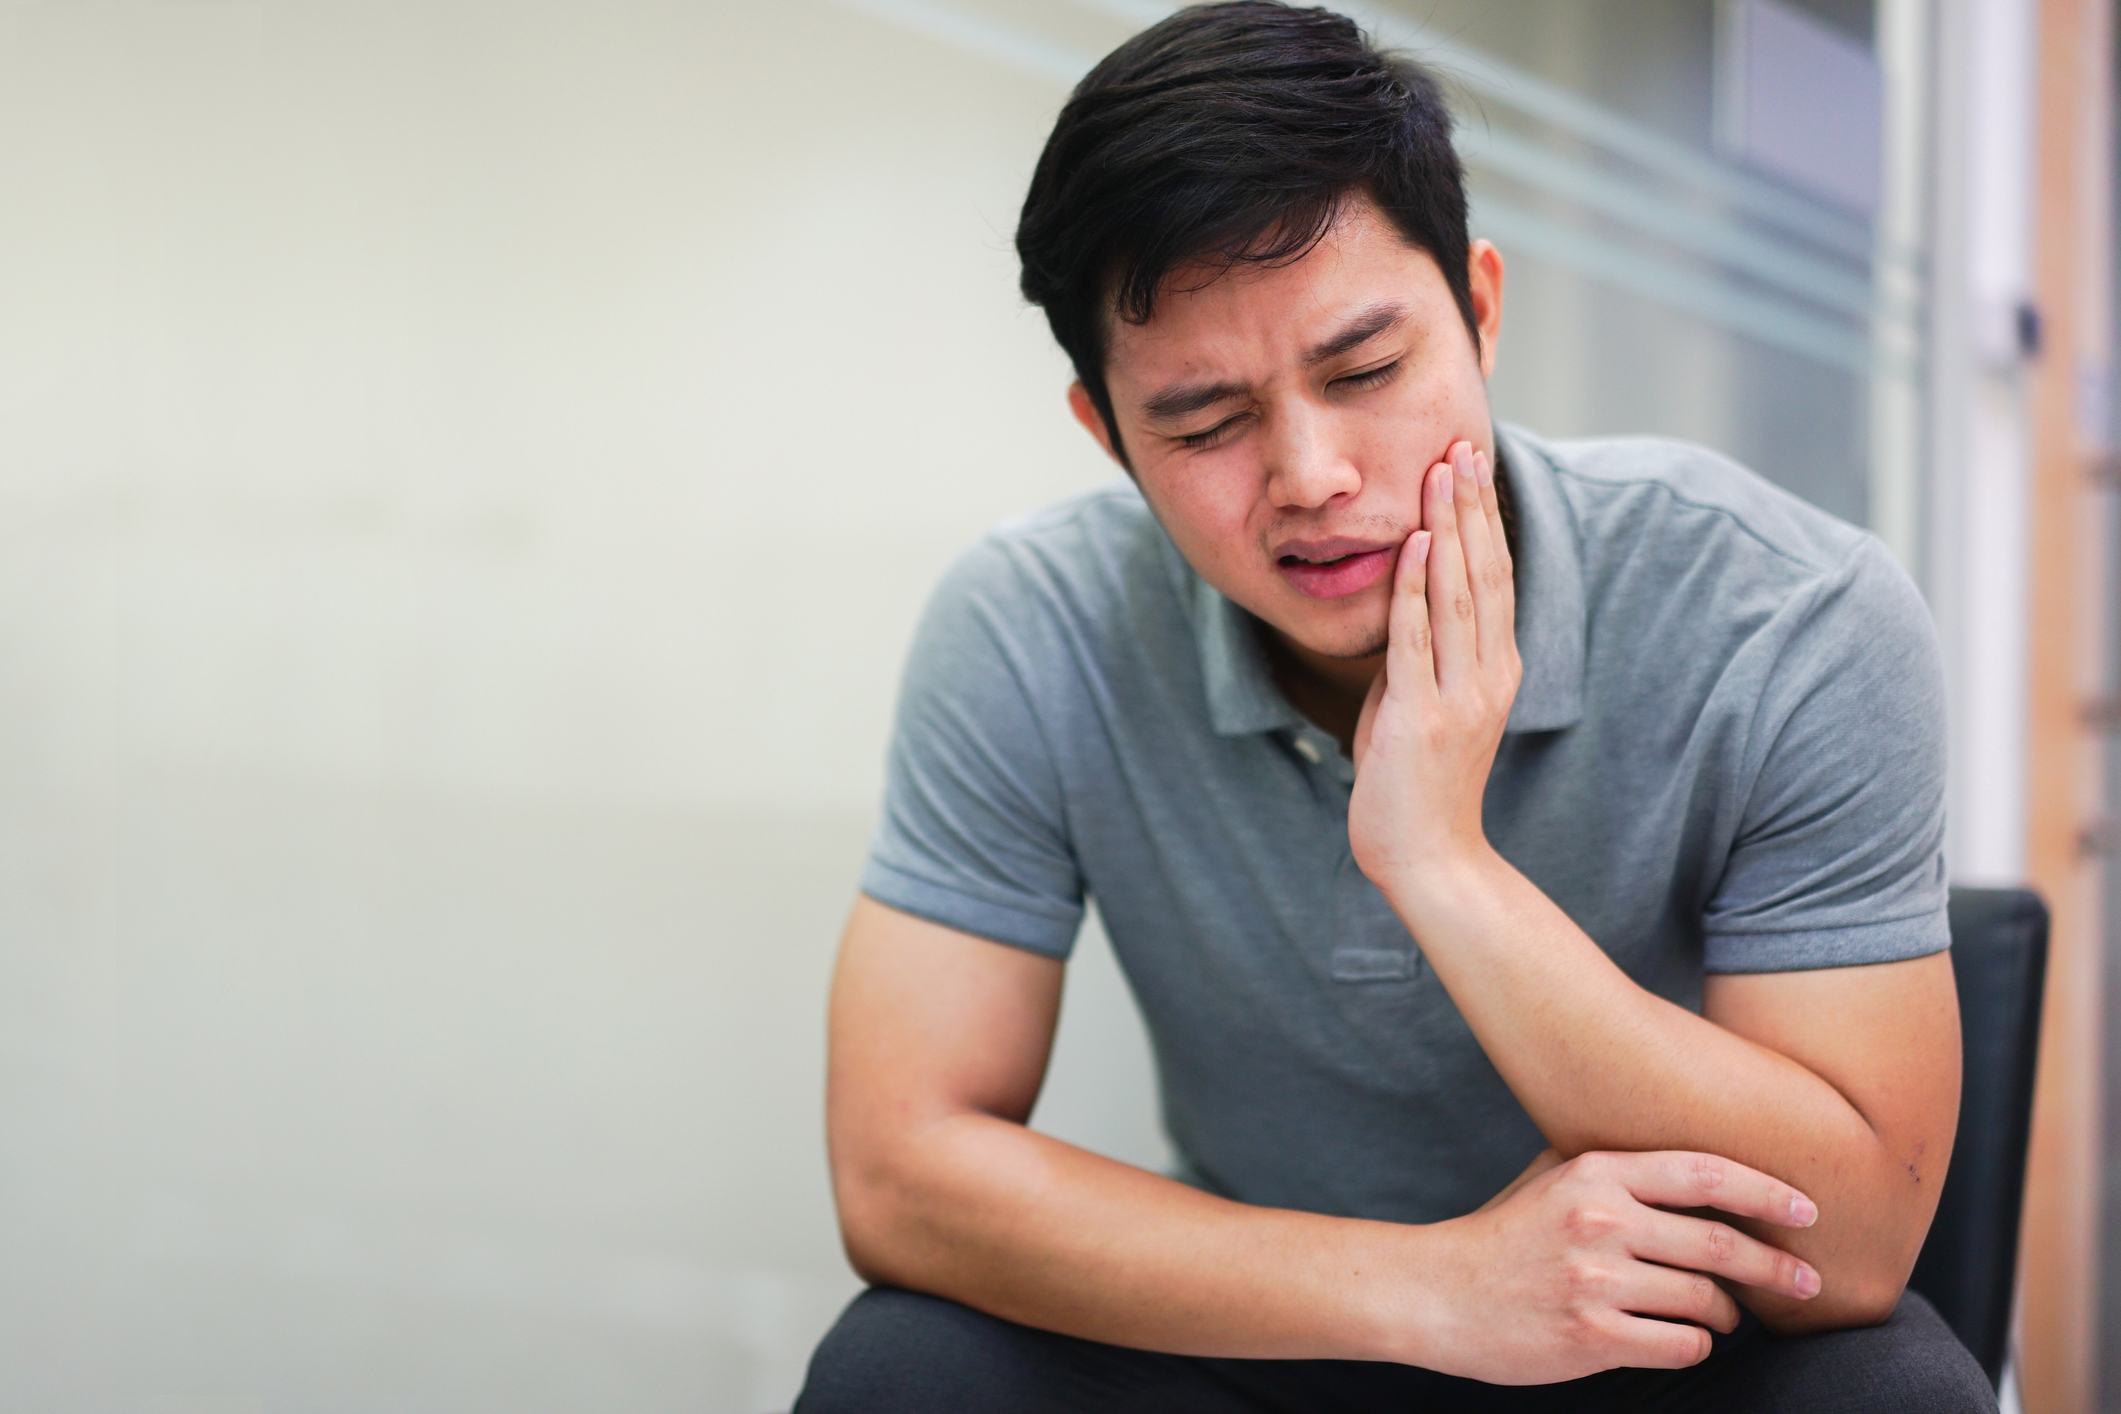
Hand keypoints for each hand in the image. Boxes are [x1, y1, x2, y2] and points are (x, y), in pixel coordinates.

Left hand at [1349, 440, 1519, 893]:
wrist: (1428, 862)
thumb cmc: (1414, 789)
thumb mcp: (1417, 709)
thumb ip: (1414, 660)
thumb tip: (1398, 608)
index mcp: (1496, 671)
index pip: (1495, 578)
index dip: (1485, 520)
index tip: (1472, 465)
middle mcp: (1488, 677)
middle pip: (1486, 573)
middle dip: (1472, 505)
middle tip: (1466, 443)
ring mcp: (1459, 698)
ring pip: (1460, 595)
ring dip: (1449, 529)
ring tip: (1443, 472)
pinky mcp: (1423, 719)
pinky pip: (1419, 641)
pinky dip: (1418, 589)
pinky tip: (1417, 544)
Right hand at [1403, 1150, 1822, 1382]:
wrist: (1437, 1292)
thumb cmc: (1504, 1236)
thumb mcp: (1551, 1179)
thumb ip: (1613, 1166)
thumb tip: (1693, 1161)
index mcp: (1596, 1172)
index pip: (1704, 1172)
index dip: (1766, 1191)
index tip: (1808, 1210)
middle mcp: (1600, 1220)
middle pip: (1719, 1243)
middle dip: (1776, 1266)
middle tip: (1807, 1281)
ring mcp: (1596, 1280)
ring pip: (1705, 1299)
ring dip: (1727, 1313)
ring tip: (1724, 1314)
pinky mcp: (1591, 1335)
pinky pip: (1682, 1344)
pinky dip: (1695, 1343)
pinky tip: (1683, 1337)